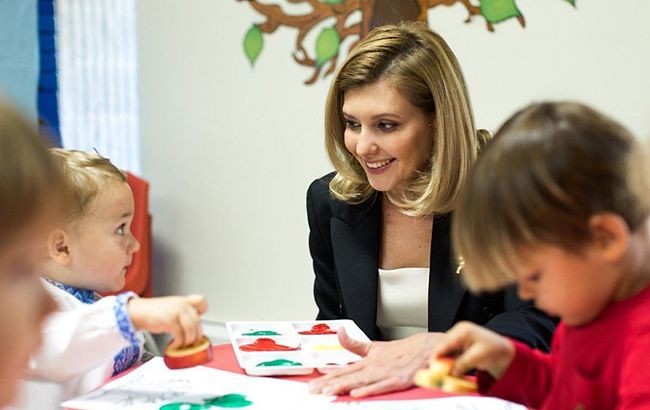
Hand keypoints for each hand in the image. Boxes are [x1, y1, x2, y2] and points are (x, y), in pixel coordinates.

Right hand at [127, 294, 207, 348]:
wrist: (137, 312)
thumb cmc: (153, 312)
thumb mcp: (171, 308)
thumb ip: (182, 313)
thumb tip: (192, 328)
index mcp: (183, 301)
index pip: (201, 301)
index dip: (202, 312)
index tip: (199, 321)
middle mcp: (182, 305)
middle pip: (197, 322)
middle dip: (196, 335)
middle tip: (193, 343)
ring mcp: (176, 312)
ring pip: (191, 330)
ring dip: (188, 341)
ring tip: (183, 345)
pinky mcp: (169, 321)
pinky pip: (180, 336)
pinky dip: (178, 344)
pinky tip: (174, 346)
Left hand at [308, 328, 444, 397]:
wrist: (427, 348)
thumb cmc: (402, 351)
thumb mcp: (375, 346)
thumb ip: (354, 344)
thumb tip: (340, 332)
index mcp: (368, 361)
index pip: (344, 370)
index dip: (328, 378)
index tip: (313, 384)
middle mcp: (374, 367)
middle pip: (348, 377)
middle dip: (330, 385)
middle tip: (314, 391)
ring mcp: (386, 374)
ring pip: (361, 382)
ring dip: (344, 387)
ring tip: (329, 392)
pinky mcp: (398, 380)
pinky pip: (381, 387)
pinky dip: (369, 390)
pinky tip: (357, 393)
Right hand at [432, 321, 514, 379]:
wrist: (504, 351)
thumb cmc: (495, 350)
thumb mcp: (478, 357)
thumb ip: (463, 363)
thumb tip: (451, 371)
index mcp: (463, 330)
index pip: (445, 342)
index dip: (437, 354)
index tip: (432, 365)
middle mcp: (458, 332)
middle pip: (443, 347)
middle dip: (440, 360)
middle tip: (437, 372)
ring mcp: (458, 338)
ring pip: (446, 351)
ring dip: (445, 362)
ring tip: (444, 373)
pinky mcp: (459, 345)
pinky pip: (451, 354)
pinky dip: (450, 362)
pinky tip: (451, 370)